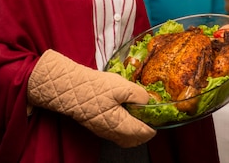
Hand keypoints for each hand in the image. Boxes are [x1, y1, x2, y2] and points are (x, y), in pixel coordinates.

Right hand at [28, 50, 155, 147]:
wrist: (68, 89)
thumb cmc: (94, 88)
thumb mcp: (122, 87)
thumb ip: (139, 95)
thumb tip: (148, 101)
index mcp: (121, 125)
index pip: (143, 133)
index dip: (154, 127)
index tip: (159, 117)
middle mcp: (112, 133)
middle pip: (134, 140)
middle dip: (145, 132)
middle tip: (152, 118)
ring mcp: (103, 131)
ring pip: (124, 139)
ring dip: (135, 131)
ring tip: (140, 116)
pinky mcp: (97, 126)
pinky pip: (115, 134)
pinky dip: (125, 128)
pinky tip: (126, 114)